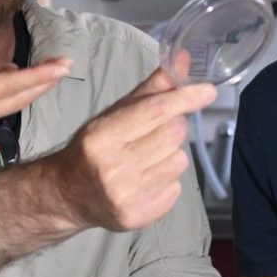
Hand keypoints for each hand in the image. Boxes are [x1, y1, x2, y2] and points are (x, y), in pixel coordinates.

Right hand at [0, 23, 70, 166]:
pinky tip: (5, 86)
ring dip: (27, 91)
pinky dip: (6, 97)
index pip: (8, 85)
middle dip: (43, 83)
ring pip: (5, 106)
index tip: (61, 66)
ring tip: (43, 75)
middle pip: (15, 98)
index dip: (38, 76)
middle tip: (65, 67)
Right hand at [53, 67, 215, 231]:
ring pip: (179, 161)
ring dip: (171, 155)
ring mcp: (126, 196)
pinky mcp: (137, 217)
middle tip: (156, 131)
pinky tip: (146, 179)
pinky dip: (168, 181)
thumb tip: (183, 59)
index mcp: (102, 136)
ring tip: (147, 158)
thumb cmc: (95, 146)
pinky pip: (176, 189)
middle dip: (173, 127)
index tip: (207, 91)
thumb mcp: (115, 113)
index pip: (155, 111)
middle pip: (172, 135)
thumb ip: (152, 89)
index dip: (185, 98)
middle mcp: (113, 167)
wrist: (68, 194)